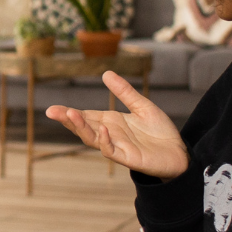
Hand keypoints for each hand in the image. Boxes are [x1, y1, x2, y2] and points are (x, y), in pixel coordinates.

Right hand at [46, 72, 188, 179]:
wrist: (179, 153)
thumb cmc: (160, 132)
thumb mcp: (142, 106)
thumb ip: (125, 92)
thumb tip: (106, 73)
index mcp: (111, 122)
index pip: (85, 117)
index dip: (69, 113)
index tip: (53, 109)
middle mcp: (110, 135)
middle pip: (84, 127)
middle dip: (68, 119)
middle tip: (51, 111)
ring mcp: (117, 147)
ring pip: (93, 139)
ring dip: (81, 128)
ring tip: (71, 115)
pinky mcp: (128, 158)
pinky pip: (112, 150)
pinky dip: (106, 141)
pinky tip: (103, 129)